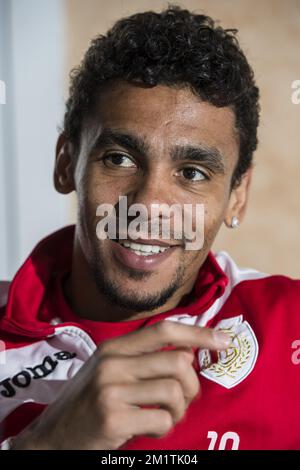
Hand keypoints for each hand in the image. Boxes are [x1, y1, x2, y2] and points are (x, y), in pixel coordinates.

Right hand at [12, 320, 230, 449]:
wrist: (51, 437)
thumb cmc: (88, 402)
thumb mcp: (109, 370)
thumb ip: (143, 359)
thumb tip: (189, 353)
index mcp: (114, 347)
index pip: (164, 330)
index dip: (198, 333)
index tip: (224, 340)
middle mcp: (112, 363)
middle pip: (177, 362)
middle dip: (191, 386)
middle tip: (182, 401)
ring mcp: (111, 390)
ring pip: (174, 391)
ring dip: (179, 411)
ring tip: (165, 417)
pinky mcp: (112, 419)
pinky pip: (161, 421)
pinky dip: (164, 429)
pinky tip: (149, 431)